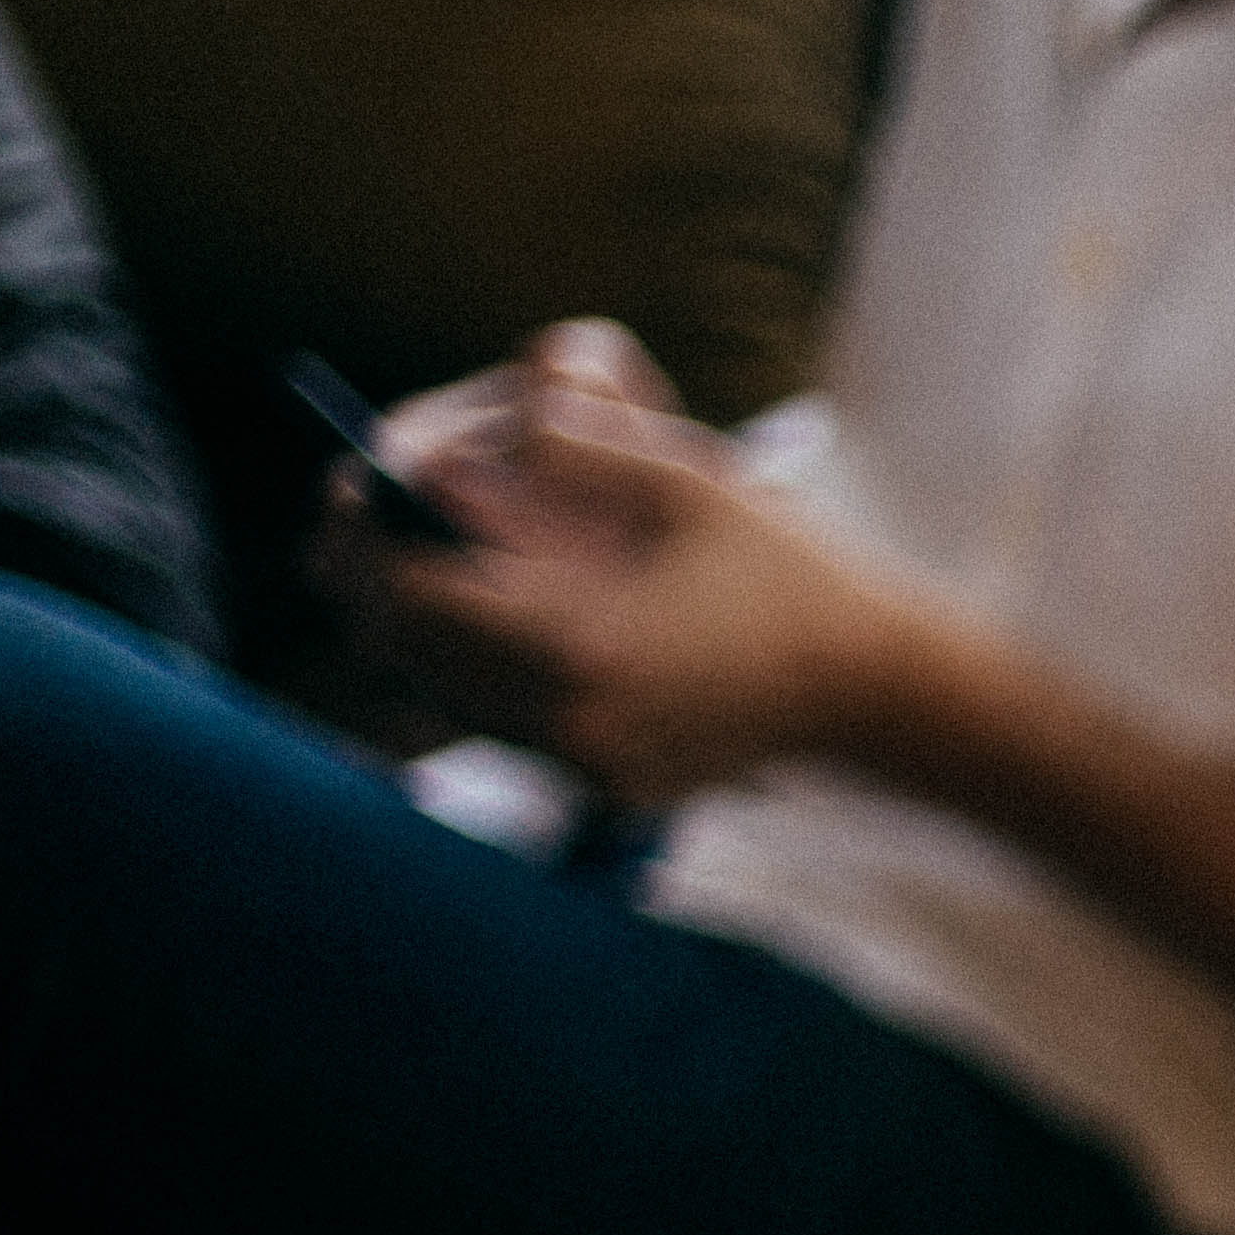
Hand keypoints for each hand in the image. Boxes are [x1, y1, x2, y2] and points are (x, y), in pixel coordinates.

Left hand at [332, 334, 938, 801]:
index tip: (360, 485)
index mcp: (582, 643)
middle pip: (402, 647)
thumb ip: (565, 449)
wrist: (873, 691)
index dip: (368, 531)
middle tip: (375, 519)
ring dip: (424, 624)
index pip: (410, 590)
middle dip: (377, 575)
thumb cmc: (787, 571)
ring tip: (448, 564)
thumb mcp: (686, 477)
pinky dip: (483, 669)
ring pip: (438, 691)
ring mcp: (584, 764)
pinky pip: (498, 725)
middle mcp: (569, 721)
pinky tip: (525, 623)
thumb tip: (442, 455)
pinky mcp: (600, 786)